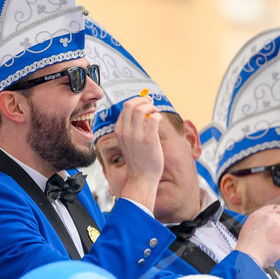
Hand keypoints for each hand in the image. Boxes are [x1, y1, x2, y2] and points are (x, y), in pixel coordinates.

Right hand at [114, 96, 163, 210]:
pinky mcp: (149, 139)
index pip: (125, 107)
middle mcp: (125, 131)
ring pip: (142, 109)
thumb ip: (131, 128)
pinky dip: (158, 116)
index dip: (137, 102)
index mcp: (119, 131)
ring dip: (152, 107)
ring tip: (156, 113)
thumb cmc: (138, 160)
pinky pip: (154, 118)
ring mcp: (136, 135)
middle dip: (143, 100)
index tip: (146, 103)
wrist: (141, 178)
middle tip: (151, 103)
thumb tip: (142, 112)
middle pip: (130, 104)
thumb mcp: (128, 142)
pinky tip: (159, 121)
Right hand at [236, 204, 279, 267]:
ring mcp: (277, 224)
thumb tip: (272, 226)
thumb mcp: (249, 229)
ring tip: (275, 247)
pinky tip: (279, 250)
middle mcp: (268, 217)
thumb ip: (261, 223)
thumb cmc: (248, 247)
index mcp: (258, 215)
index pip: (273, 208)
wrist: (249, 255)